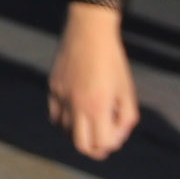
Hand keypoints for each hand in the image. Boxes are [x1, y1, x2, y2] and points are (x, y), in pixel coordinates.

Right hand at [48, 7, 138, 158]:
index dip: (113, 143)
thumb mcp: (127, 90)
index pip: (102, 144)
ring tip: (92, 122)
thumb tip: (114, 138)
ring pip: (66, 132)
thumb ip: (126, 118)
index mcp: (98, 106)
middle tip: (103, 142)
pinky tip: (77, 112)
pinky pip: (55, 116)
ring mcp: (61, 96)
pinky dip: (66, 121)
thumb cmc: (113, 61)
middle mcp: (77, 104)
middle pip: (81, 145)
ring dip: (80, 133)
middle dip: (95, 149)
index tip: (118, 131)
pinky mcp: (52, 88)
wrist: (89, 30)